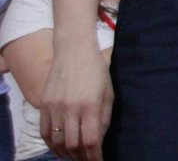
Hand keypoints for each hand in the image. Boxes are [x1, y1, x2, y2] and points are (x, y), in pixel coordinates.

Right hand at [40, 45, 112, 160]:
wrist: (73, 52)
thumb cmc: (97, 71)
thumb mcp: (108, 93)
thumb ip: (104, 117)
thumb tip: (99, 140)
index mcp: (90, 105)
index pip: (91, 140)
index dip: (95, 156)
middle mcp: (71, 108)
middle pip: (73, 145)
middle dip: (81, 158)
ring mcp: (55, 108)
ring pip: (58, 142)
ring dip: (66, 154)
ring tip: (75, 158)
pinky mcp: (44, 105)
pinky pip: (45, 132)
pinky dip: (52, 145)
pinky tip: (59, 149)